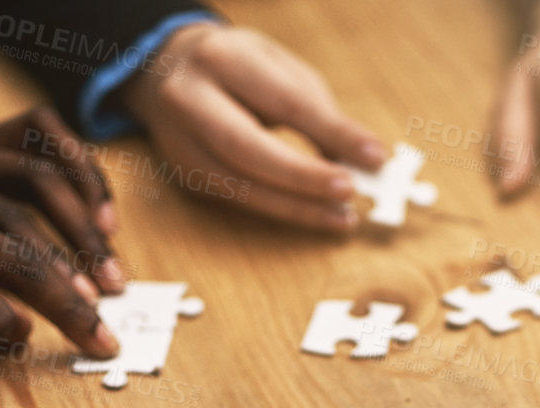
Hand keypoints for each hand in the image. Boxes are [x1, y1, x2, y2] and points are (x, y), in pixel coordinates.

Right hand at [126, 23, 385, 230]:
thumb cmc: (238, 67)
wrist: (164, 70)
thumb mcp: (278, 68)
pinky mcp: (184, 171)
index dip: (332, 132)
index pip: (284, 102)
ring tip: (340, 217)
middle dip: (304, 177)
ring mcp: (180, 140)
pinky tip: (312, 214)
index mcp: (221, 59)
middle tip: (350, 192)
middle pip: (248, 149)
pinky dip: (279, 209)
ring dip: (296, 207)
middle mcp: (189, 98)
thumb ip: (315, 111)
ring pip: (239, 184)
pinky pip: (236, 198)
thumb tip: (356, 160)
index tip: (374, 157)